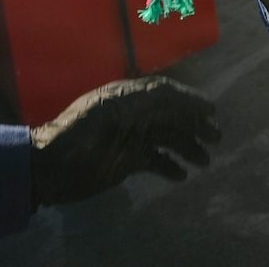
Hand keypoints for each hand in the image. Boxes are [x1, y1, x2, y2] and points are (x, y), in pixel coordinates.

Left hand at [30, 77, 219, 207]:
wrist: (51, 166)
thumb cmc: (79, 132)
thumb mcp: (109, 109)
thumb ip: (141, 99)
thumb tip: (173, 93)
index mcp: (129, 97)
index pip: (166, 92)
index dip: (189, 99)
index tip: (211, 109)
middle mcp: (134, 114)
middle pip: (171, 116)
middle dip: (195, 124)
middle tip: (217, 136)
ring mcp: (132, 138)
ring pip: (168, 139)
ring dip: (188, 146)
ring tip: (206, 160)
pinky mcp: (128, 161)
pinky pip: (156, 160)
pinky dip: (170, 166)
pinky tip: (182, 175)